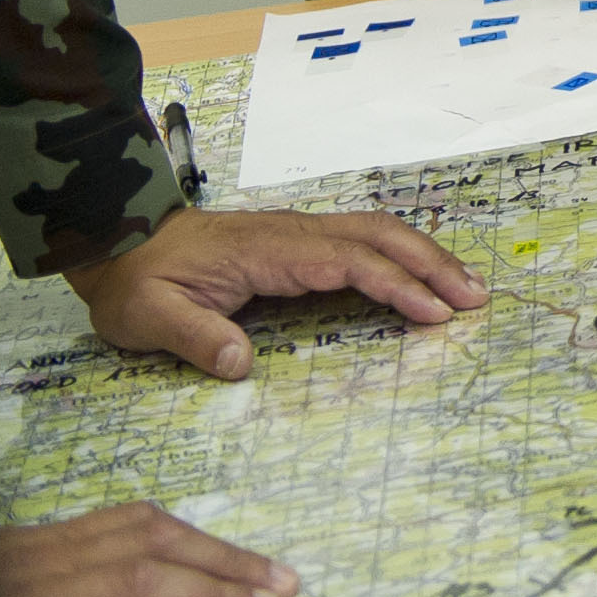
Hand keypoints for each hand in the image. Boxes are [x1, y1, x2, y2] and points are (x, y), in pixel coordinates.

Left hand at [65, 204, 486, 381]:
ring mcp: (300, 234)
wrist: (120, 241)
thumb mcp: (146, 316)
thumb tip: (240, 363)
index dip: (395, 285)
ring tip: (467, 289)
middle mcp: (294, 234)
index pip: (347, 261)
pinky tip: (423, 277)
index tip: (432, 314)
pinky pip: (364, 242)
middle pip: (379, 236)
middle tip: (476, 300)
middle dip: (432, 264)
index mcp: (266, 251)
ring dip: (426, 256)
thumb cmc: (136, 282)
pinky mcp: (300, 244)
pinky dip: (403, 256)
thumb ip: (193, 336)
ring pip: (378, 232)